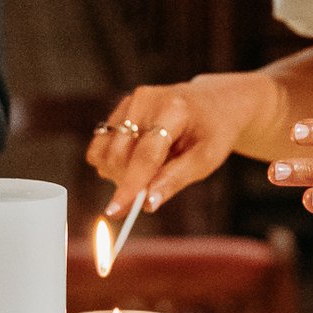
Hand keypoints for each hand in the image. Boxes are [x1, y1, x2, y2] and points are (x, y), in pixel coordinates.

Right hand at [87, 71, 278, 217]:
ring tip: (148, 172)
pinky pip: (99, 147)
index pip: (146, 154)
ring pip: (103, 153)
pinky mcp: (118, 110)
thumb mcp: (206, 159)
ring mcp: (128, 103)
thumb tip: (146, 204)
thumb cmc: (212, 133)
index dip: (130, 185)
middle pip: (119, 156)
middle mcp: (145, 101)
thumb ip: (174, 180)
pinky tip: (135, 161)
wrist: (213, 103)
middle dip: (127, 182)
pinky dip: (111, 163)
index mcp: (173, 110)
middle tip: (147, 193)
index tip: (114, 211)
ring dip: (117, 174)